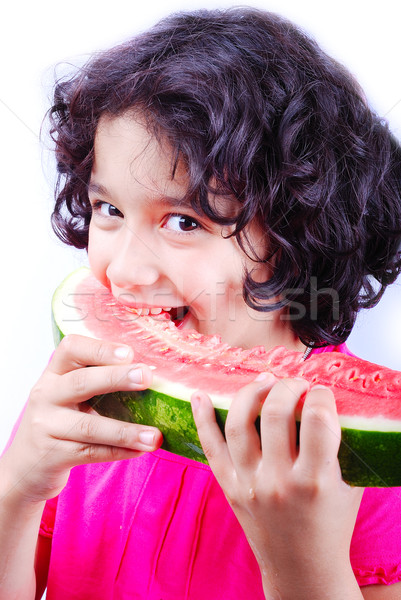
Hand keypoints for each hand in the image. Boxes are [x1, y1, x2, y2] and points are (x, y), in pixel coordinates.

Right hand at [1, 335, 162, 503]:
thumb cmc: (60, 420)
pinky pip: (91, 453)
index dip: (100, 349)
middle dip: (116, 378)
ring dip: (126, 431)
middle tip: (146, 376)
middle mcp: (47, 395)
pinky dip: (119, 452)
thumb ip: (99, 380)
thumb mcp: (69, 394)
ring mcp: (47, 427)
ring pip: (90, 427)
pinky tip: (140, 450)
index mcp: (55, 373)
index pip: (70, 349)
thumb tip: (152, 373)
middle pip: (81, 382)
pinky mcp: (53, 456)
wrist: (26, 464)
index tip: (129, 353)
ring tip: (154, 436)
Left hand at [191, 375, 363, 597]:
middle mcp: (277, 481)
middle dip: (289, 386)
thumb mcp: (348, 486)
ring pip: (239, 423)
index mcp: (314, 481)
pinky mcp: (228, 487)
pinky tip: (200, 395)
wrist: (302, 569)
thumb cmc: (331, 525)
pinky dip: (202, 418)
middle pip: (276, 413)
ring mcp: (248, 483)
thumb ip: (341, 447)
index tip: (322, 393)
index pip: (318, 419)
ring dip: (251, 392)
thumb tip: (328, 402)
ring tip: (266, 382)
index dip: (322, 396)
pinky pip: (210, 446)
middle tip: (297, 385)